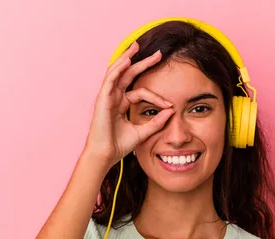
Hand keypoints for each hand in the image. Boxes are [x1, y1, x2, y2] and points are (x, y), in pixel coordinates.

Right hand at [83, 41, 174, 168]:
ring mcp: (107, 97)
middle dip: (142, 62)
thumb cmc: (119, 145)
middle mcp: (114, 98)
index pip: (141, 92)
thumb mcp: (143, 132)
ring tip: (136, 47)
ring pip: (117, 72)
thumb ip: (156, 122)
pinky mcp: (102, 99)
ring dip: (127, 58)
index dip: (157, 97)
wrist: (105, 155)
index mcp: (121, 104)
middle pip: (128, 75)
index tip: (170, 105)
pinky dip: (117, 69)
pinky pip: (110, 80)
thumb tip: (171, 111)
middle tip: (157, 53)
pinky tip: (126, 61)